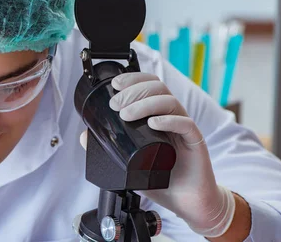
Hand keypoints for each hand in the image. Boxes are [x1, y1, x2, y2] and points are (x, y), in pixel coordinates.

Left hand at [79, 72, 235, 237]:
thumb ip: (108, 148)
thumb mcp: (130, 161)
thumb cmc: (160, 178)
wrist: (185, 201)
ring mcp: (184, 128)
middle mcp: (172, 116)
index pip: (149, 85)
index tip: (115, 85)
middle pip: (158, 89)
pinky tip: (153, 123)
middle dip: (133, 91)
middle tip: (115, 104)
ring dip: (145, 103)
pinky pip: (186, 125)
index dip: (133, 79)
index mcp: (159, 114)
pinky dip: (168, 121)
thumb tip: (84, 135)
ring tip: (126, 114)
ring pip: (170, 102)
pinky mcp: (196, 143)